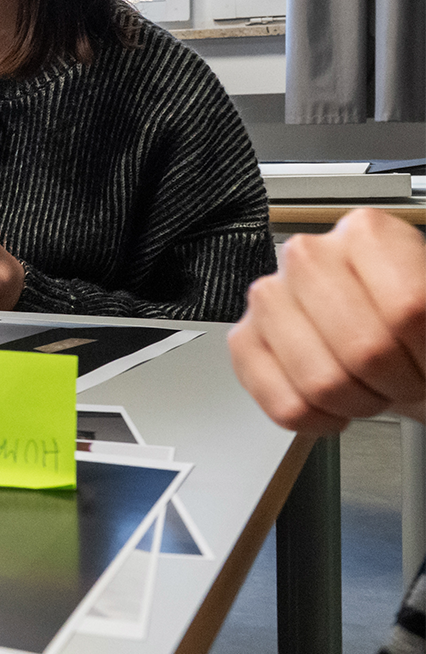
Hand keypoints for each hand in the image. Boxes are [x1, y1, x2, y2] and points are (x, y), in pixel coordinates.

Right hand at [229, 208, 425, 433]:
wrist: (388, 339)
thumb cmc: (412, 326)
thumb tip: (399, 341)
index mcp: (366, 233)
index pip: (409, 308)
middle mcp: (307, 257)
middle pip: (365, 349)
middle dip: (396, 382)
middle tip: (404, 377)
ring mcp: (269, 298)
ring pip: (321, 383)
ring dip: (359, 403)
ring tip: (368, 386)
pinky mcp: (244, 340)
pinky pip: (285, 406)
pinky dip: (320, 419)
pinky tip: (333, 403)